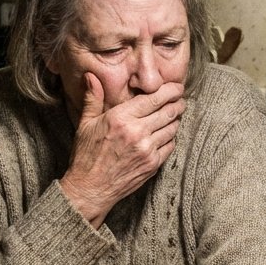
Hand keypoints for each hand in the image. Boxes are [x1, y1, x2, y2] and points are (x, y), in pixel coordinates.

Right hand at [59, 74, 184, 226]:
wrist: (90, 189)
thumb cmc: (86, 156)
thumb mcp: (86, 124)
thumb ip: (92, 98)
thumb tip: (90, 75)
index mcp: (121, 118)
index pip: (154, 98)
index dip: (170, 90)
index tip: (176, 87)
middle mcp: (137, 132)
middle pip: (169, 112)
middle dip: (178, 103)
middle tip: (180, 100)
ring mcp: (147, 149)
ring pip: (172, 128)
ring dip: (176, 120)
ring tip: (175, 115)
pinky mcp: (153, 164)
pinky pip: (170, 146)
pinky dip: (171, 138)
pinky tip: (166, 134)